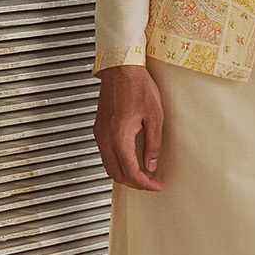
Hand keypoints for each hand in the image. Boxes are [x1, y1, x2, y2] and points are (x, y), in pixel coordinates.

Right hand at [94, 65, 165, 190]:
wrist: (120, 70)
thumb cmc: (138, 87)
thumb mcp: (155, 116)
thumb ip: (153, 143)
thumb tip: (151, 164)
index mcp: (119, 136)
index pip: (130, 171)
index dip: (144, 183)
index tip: (156, 185)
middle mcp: (105, 138)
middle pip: (116, 174)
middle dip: (134, 183)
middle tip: (151, 183)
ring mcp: (99, 134)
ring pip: (108, 167)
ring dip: (125, 175)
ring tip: (143, 175)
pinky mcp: (99, 129)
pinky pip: (105, 155)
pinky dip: (117, 164)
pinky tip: (130, 162)